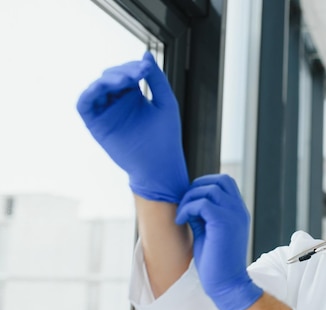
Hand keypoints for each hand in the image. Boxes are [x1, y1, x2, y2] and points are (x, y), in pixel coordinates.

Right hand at [76, 51, 187, 202]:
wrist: (160, 166)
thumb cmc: (166, 137)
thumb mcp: (165, 102)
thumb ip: (156, 78)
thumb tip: (144, 54)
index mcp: (134, 96)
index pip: (128, 73)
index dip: (134, 67)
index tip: (145, 69)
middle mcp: (118, 103)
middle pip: (111, 76)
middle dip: (122, 72)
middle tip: (137, 74)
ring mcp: (106, 113)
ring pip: (98, 87)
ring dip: (108, 79)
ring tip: (125, 80)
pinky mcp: (96, 125)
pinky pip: (85, 104)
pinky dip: (90, 92)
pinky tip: (104, 86)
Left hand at [175, 174, 262, 309]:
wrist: (227, 284)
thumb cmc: (216, 262)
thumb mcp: (208, 232)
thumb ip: (202, 215)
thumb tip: (188, 201)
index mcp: (238, 212)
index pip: (225, 182)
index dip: (205, 185)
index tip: (191, 203)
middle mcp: (239, 210)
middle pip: (219, 180)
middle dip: (197, 188)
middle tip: (185, 207)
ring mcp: (234, 215)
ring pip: (209, 189)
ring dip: (190, 199)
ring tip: (182, 216)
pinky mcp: (223, 223)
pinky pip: (202, 203)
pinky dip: (188, 209)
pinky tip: (182, 221)